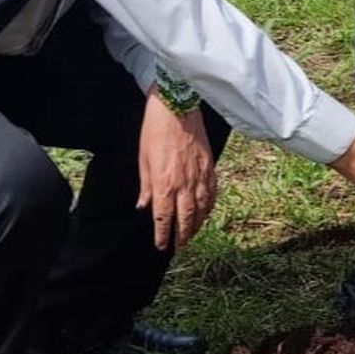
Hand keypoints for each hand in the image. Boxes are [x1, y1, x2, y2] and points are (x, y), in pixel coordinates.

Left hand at [136, 89, 215, 250]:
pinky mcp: (209, 167)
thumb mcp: (143, 159)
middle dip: (182, 235)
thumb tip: (144, 205)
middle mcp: (183, 184)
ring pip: (201, 209)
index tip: (161, 245)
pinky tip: (205, 212)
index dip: (162, 235)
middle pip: (185, 219)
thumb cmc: (155, 130)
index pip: (163, 218)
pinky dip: (209, 206)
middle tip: (179, 246)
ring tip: (192, 233)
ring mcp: (199, 176)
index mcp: (163, 184)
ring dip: (197, 224)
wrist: (177, 107)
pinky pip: (211, 193)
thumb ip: (145, 186)